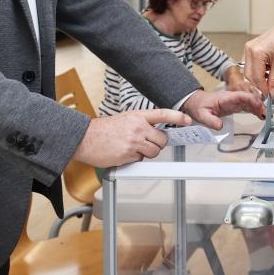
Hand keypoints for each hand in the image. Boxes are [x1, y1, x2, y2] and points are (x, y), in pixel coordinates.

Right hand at [72, 109, 189, 167]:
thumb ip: (141, 124)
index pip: (162, 114)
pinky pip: (141, 160)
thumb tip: (155, 132)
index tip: (188, 120)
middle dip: (157, 144)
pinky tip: (124, 153)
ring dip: (147, 153)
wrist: (85, 138)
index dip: (177, 116)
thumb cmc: (103, 130)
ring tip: (133, 149)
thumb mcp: (125, 119)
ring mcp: (133, 141)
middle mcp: (137, 127)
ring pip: (154, 152)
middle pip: (162, 139)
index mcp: (137, 116)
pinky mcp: (128, 154)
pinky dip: (135, 159)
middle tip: (146, 143)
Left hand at [182, 89, 261, 127]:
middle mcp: (232, 98)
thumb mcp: (202, 115)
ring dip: (258, 108)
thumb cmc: (199, 106)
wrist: (196, 102)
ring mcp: (234, 101)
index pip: (241, 96)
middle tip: (266, 114)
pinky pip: (247, 106)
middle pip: (248, 98)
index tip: (258, 105)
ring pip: (249, 102)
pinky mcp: (235, 105)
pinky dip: (254, 110)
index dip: (251, 99)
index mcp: (225, 98)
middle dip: (258, 104)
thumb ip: (211, 121)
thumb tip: (220, 126)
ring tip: (266, 116)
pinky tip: (260, 115)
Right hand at [242, 18, 273, 96]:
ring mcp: (247, 49)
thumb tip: (271, 92)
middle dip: (258, 85)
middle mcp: (249, 50)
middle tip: (268, 91)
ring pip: (248, 71)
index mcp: (257, 52)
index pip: (256, 77)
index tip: (268, 96)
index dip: (262, 88)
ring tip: (269, 80)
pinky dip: (257, 71)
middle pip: (249, 75)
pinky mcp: (249, 49)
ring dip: (257, 79)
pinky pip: (249, 65)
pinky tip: (266, 72)